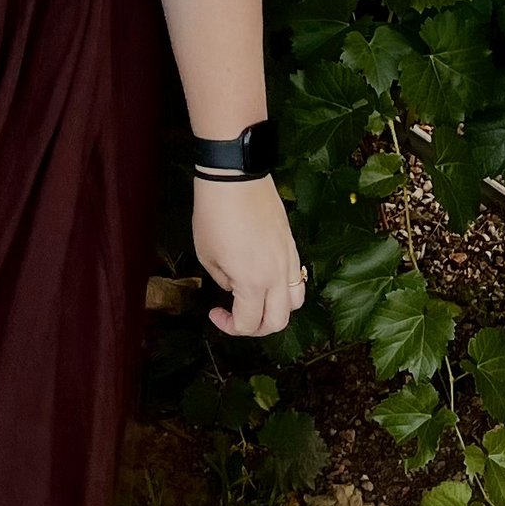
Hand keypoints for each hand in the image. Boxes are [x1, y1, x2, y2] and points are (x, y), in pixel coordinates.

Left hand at [195, 172, 306, 338]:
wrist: (235, 178)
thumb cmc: (215, 214)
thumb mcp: (207, 255)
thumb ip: (225, 281)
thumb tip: (236, 287)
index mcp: (252, 282)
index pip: (248, 323)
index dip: (229, 325)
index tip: (215, 313)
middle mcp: (277, 275)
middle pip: (278, 321)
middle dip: (256, 327)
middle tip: (237, 317)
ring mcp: (288, 259)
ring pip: (295, 302)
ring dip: (276, 310)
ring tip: (257, 302)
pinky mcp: (292, 245)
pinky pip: (296, 278)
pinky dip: (285, 289)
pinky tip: (266, 280)